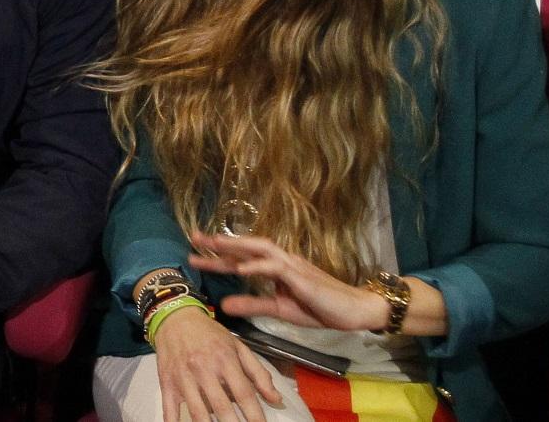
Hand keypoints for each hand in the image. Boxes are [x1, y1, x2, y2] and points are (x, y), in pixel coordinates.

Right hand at [152, 306, 282, 421]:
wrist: (175, 318)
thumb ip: (258, 372)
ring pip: (198, 412)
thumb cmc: (209, 334)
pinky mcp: (167, 383)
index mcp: (225, 359)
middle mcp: (204, 369)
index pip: (244, 393)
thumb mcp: (237, 346)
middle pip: (222, 407)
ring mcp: (184, 378)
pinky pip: (169, 409)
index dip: (255, 415)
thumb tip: (276, 398)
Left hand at [189, 231, 390, 330]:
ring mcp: (292, 265)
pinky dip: (258, 266)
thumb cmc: (320, 308)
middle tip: (194, 237)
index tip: (195, 252)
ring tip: (213, 245)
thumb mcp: (280, 310)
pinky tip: (242, 268)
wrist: (354, 311)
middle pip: (247, 246)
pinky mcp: (302, 276)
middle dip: (221, 242)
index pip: (243, 258)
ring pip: (260, 249)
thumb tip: (223, 305)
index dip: (219, 255)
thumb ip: (253, 306)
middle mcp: (282, 260)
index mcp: (276, 268)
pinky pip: (277, 267)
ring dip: (236, 246)